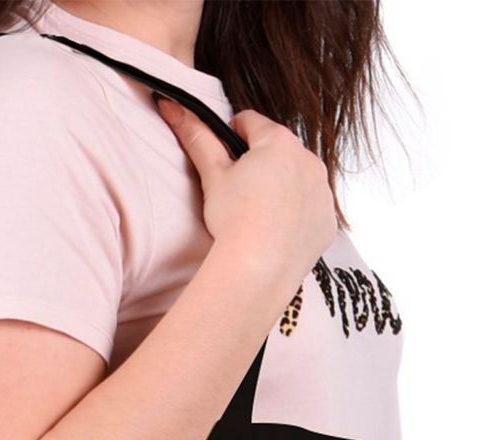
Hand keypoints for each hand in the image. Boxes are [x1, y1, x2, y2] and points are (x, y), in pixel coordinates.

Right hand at [153, 95, 337, 283]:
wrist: (259, 270)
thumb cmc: (235, 222)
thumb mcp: (212, 175)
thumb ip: (197, 138)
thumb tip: (173, 108)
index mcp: (279, 141)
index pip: (250, 122)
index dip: (231, 136)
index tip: (225, 158)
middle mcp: (309, 160)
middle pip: (278, 151)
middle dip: (260, 164)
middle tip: (240, 192)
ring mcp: (323, 192)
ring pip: (298, 179)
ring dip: (281, 187)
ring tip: (258, 214)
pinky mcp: (327, 221)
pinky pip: (311, 209)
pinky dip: (297, 215)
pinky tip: (277, 231)